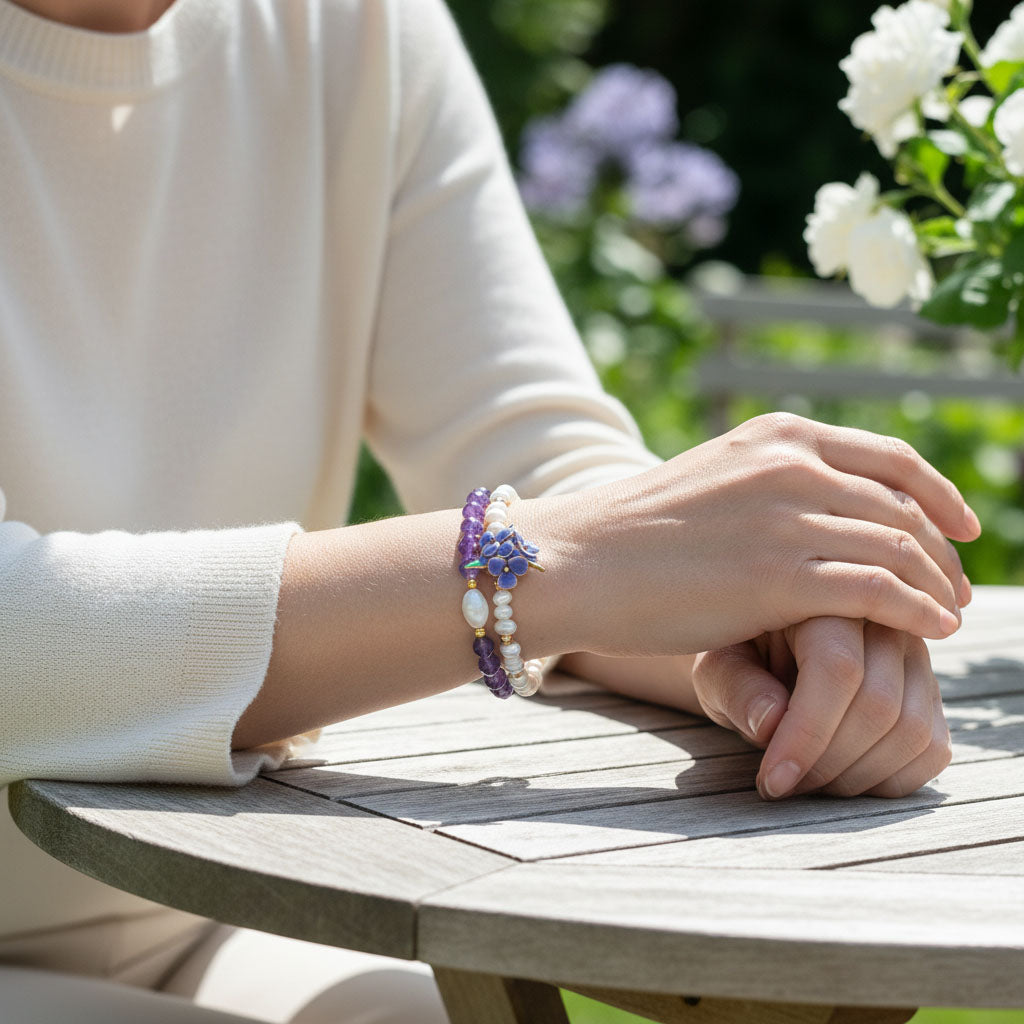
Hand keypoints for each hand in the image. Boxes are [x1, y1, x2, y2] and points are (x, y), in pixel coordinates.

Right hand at [540, 412, 978, 657]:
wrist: (575, 560)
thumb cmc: (633, 533)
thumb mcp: (712, 480)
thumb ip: (769, 484)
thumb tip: (816, 506)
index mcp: (777, 436)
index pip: (891, 458)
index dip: (940, 494)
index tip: (963, 527)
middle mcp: (792, 465)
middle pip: (904, 507)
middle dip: (944, 550)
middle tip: (958, 586)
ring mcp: (787, 518)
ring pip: (900, 549)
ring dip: (938, 586)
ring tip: (950, 615)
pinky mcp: (779, 577)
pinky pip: (880, 593)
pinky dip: (919, 611)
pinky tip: (935, 631)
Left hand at [692, 616, 953, 799]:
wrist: (761, 654)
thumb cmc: (736, 658)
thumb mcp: (718, 668)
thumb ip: (737, 689)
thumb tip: (771, 723)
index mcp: (824, 597)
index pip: (838, 667)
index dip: (807, 734)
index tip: (773, 782)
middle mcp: (881, 618)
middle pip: (879, 704)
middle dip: (827, 762)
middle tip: (782, 786)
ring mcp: (913, 655)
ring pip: (912, 731)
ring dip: (857, 777)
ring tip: (806, 783)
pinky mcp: (929, 692)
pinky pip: (932, 749)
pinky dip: (889, 781)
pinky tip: (840, 779)